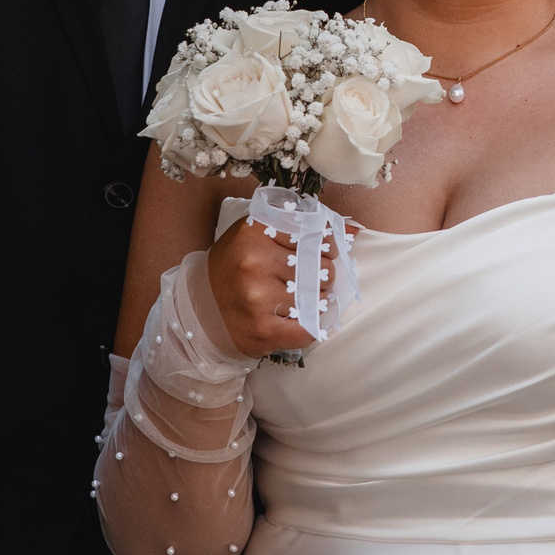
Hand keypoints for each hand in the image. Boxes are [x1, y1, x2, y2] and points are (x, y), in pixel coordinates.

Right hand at [203, 218, 338, 357]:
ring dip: (318, 300)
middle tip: (307, 279)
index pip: (315, 233)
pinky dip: (314, 325)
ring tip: (300, 299)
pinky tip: (303, 319)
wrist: (199, 310)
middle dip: (322, 273)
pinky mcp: (263, 330)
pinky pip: (309, 328)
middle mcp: (254, 262)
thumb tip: (356, 229)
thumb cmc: (233, 267)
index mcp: (254, 232)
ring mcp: (258, 298)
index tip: (319, 251)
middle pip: (321, 266)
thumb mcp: (257, 234)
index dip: (324, 244)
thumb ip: (300, 225)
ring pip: (319, 297)